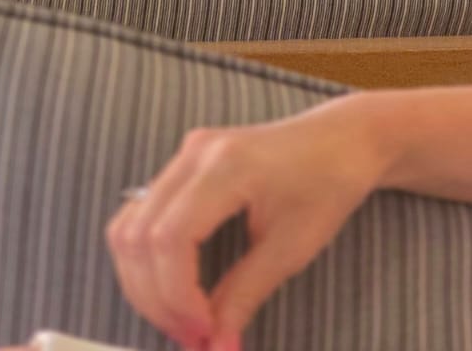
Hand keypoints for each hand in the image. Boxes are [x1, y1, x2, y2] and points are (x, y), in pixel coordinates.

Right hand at [106, 95, 381, 346]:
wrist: (342, 140)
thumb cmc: (328, 184)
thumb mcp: (291, 248)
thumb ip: (244, 297)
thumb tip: (215, 348)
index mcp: (227, 165)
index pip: (170, 237)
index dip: (176, 296)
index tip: (202, 333)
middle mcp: (196, 153)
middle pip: (138, 235)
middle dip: (156, 299)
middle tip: (193, 337)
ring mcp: (186, 153)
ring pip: (129, 226)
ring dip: (145, 283)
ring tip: (184, 319)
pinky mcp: (184, 163)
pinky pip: (141, 214)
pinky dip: (148, 260)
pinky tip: (177, 289)